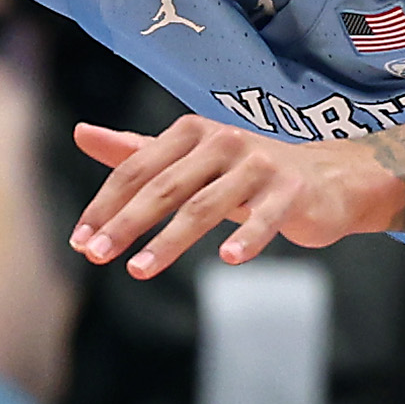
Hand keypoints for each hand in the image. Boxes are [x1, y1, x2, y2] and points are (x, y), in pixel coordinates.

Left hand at [68, 114, 401, 278]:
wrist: (324, 179)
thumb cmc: (245, 172)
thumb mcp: (189, 159)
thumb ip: (135, 151)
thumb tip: (80, 132)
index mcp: (192, 132)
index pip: (136, 169)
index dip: (105, 205)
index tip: (80, 241)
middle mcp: (223, 141)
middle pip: (164, 187)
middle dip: (126, 223)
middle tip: (96, 254)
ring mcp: (259, 165)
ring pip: (205, 206)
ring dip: (169, 241)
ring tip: (139, 270)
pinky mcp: (291, 191)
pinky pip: (264, 217)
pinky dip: (248, 237)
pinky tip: (229, 260)